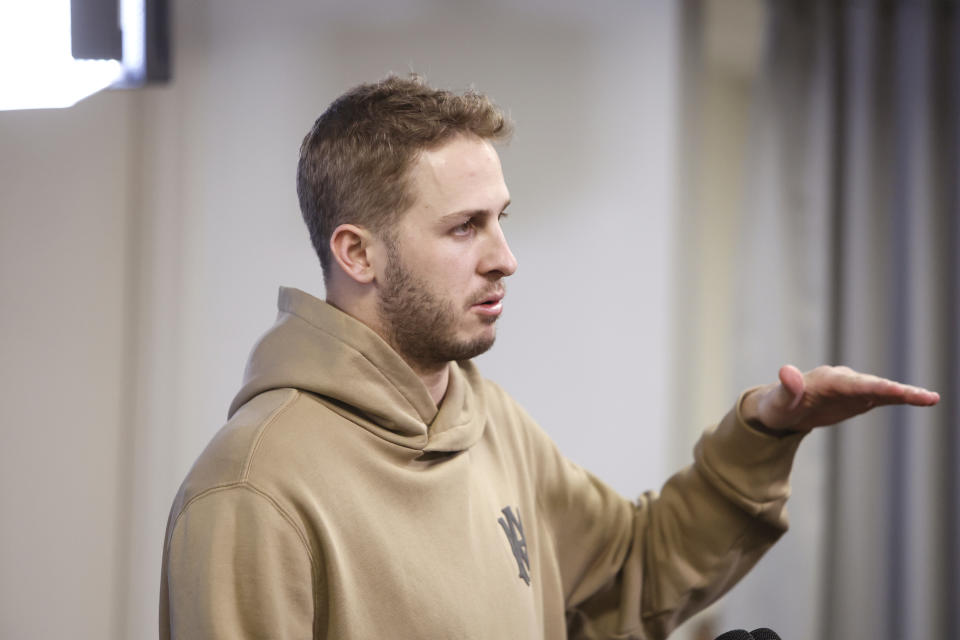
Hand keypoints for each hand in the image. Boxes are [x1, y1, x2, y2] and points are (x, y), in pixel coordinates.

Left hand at [740, 364, 939, 433]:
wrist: (778, 410)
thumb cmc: (776, 407)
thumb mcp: (778, 403)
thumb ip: (786, 388)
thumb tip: (787, 371)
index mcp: (826, 380)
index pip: (855, 384)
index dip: (877, 387)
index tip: (897, 391)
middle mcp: (843, 380)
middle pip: (875, 385)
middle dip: (900, 391)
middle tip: (927, 397)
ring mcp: (852, 389)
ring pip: (882, 390)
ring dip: (906, 394)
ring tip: (931, 398)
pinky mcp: (856, 398)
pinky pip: (881, 397)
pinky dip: (900, 398)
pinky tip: (923, 400)